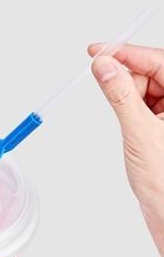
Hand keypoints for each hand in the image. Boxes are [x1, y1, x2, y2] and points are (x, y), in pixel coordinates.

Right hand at [88, 44, 163, 256]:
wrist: (163, 205)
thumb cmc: (163, 177)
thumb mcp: (139, 131)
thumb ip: (119, 95)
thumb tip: (104, 68)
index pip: (157, 61)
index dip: (126, 53)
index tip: (99, 50)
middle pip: (150, 71)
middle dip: (124, 76)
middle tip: (102, 81)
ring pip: (144, 86)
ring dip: (125, 94)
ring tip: (125, 118)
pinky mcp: (161, 119)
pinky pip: (142, 101)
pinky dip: (128, 105)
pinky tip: (127, 118)